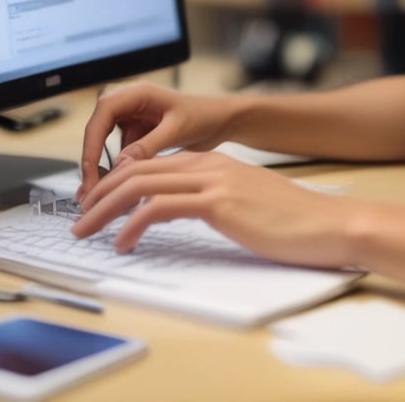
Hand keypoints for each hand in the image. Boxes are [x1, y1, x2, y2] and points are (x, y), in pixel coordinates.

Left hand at [73, 151, 356, 269]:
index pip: (150, 165)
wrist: (325, 223)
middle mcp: (208, 165)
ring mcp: (213, 180)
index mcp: (211, 162)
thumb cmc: (290, 220)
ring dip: (105, 209)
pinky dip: (133, 225)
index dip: (115, 184)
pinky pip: (160, 208)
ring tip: (87, 230)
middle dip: (100, 195)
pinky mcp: (218, 202)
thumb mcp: (243, 202)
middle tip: (79, 219)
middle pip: (136, 171)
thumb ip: (210, 198)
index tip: (96, 205)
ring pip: (140, 186)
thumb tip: (177, 211)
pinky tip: (123, 242)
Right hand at [78, 82, 226, 199]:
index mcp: (138, 92)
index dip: (92, 143)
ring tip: (98, 198)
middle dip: (91, 160)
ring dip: (102, 169)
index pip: (103, 112)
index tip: (90, 173)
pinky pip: (118, 152)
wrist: (221, 120)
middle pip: (97, 128)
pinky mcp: (135, 131)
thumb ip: (149, 145)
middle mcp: (129, 101)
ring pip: (104, 143)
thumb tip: (120, 165)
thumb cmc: (204, 116)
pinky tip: (117, 191)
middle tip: (89, 193)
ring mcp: (131, 116)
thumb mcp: (178, 130)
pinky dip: (116, 171)